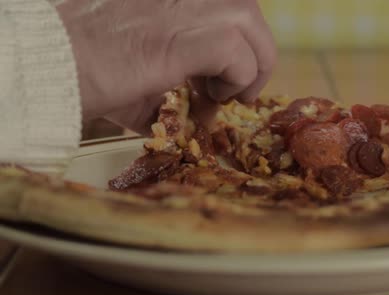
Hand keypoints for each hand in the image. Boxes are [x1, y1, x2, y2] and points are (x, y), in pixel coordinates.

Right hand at [56, 0, 275, 133]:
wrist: (52, 68)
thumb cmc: (91, 69)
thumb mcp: (147, 69)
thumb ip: (183, 82)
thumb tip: (209, 109)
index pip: (229, 3)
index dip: (240, 38)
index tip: (224, 74)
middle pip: (247, 8)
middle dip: (256, 51)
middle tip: (236, 89)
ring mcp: (184, 4)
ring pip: (249, 21)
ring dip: (251, 64)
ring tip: (225, 94)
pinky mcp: (183, 35)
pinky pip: (234, 52)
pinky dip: (235, 79)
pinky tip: (211, 97)